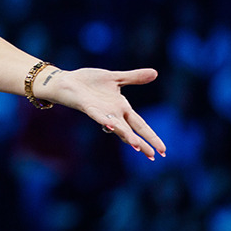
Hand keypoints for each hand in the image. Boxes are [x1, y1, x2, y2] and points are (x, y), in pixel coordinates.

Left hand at [44, 67, 165, 159]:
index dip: (151, 136)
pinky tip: (110, 126)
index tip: (163, 151)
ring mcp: (100, 111)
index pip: (140, 124)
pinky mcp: (88, 107)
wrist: (67, 80)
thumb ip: (133, 77)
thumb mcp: (115, 78)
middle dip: (142, 142)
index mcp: (121, 107)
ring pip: (116, 126)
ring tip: (138, 146)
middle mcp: (112, 113)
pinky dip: (104, 120)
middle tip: (154, 157)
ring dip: (126, 135)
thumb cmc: (89, 82)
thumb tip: (155, 73)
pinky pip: (97, 116)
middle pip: (131, 130)